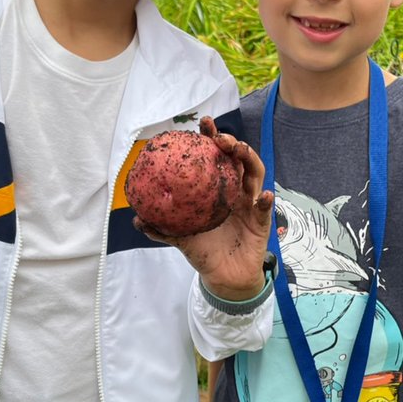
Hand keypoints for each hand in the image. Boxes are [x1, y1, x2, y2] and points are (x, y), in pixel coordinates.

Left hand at [135, 117, 273, 298]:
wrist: (224, 277)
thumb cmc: (204, 252)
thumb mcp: (181, 239)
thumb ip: (162, 229)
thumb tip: (137, 219)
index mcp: (218, 190)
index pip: (216, 157)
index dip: (212, 138)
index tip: (203, 124)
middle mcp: (235, 192)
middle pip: (237, 159)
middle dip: (231, 143)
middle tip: (220, 138)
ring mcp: (250, 205)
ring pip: (255, 175)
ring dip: (249, 160)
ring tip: (240, 151)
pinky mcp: (262, 222)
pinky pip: (264, 210)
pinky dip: (265, 202)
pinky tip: (261, 196)